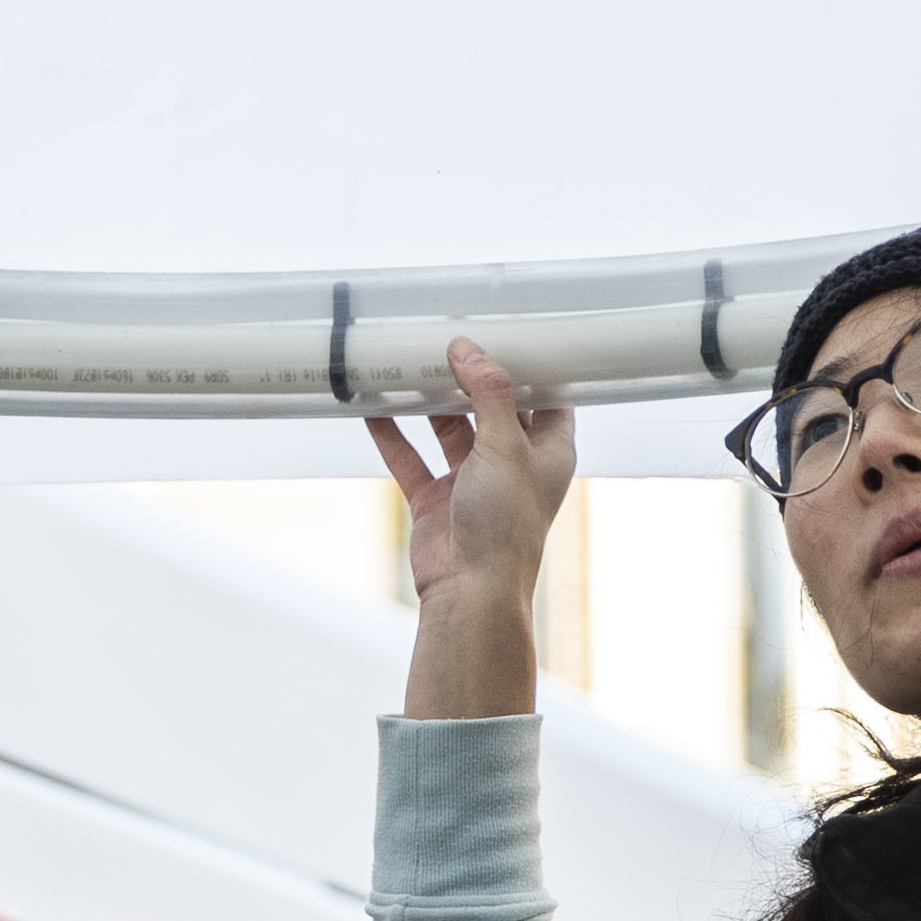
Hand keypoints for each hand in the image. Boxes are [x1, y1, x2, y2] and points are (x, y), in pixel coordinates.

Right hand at [364, 339, 574, 719]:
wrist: (470, 592)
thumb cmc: (506, 526)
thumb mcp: (505, 446)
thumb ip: (488, 392)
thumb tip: (466, 347)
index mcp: (549, 450)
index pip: (545, 394)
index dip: (527, 363)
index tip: (505, 328)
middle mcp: (513, 462)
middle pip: (491, 405)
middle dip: (469, 375)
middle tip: (446, 337)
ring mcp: (471, 480)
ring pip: (448, 427)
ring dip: (429, 400)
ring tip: (408, 362)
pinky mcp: (435, 498)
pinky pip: (410, 457)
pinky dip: (392, 433)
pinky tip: (372, 406)